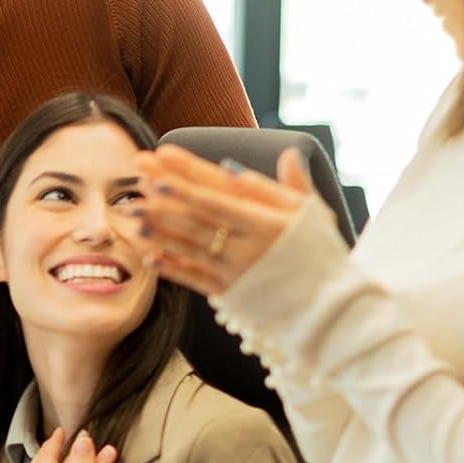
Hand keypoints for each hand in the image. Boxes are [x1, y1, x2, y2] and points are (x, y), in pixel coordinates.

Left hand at [133, 145, 320, 296]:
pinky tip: (150, 256)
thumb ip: (295, 187)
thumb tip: (287, 153)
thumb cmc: (321, 254)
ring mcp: (234, 272)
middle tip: (137, 173)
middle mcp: (247, 246)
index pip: (218, 192)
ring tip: (134, 212)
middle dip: (164, 194)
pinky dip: (172, 268)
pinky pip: (196, 279)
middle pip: (197, 215)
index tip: (161, 155)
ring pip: (191, 245)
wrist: (329, 308)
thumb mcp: (315, 216)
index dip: (187, 175)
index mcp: (267, 221)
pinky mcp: (229, 294)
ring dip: (160, 228)